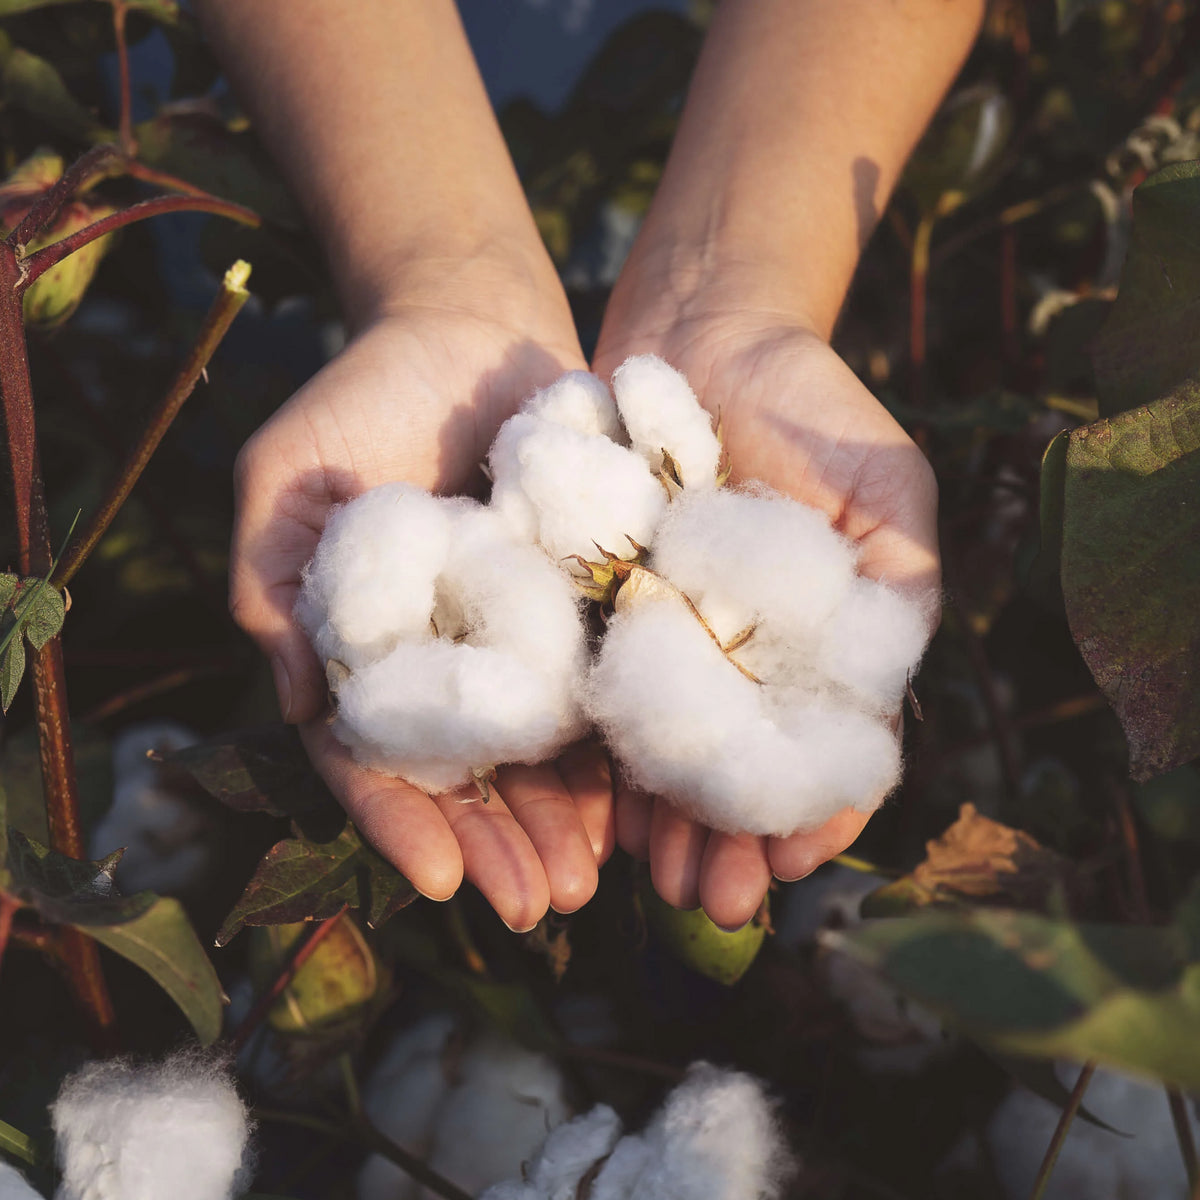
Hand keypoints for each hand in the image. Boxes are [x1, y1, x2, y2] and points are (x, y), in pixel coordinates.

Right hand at [230, 290, 615, 930]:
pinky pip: (602, 689)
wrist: (468, 327)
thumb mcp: (287, 476)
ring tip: (591, 883)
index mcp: (366, 651)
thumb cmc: (361, 395)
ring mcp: (521, 640)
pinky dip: (616, 750)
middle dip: (497, 846)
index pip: (374, 755)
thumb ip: (274, 582)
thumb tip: (293, 704)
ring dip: (561, 823)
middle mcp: (445, 660)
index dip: (399, 819)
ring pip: (539, 754)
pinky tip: (637, 807)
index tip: (435, 879)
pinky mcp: (588, 606)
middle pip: (467, 775)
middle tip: (537, 908)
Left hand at [593, 297, 939, 929]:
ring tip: (657, 882)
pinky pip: (599, 695)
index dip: (812, 813)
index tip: (793, 862)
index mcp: (814, 648)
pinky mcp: (595, 611)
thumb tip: (885, 704)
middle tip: (713, 901)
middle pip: (735, 771)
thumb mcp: (885, 489)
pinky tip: (602, 812)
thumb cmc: (811, 407)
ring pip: (668, 753)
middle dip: (726, 840)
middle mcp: (739, 659)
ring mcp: (665, 641)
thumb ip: (900, 589)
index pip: (818, 751)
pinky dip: (603, 755)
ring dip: (665, 823)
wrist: (701, 330)